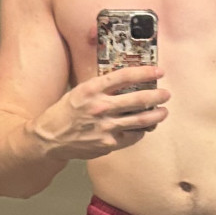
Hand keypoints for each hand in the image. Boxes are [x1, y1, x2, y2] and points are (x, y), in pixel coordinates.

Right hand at [31, 63, 168, 160]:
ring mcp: (105, 127)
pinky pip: (132, 136)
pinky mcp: (108, 144)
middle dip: (157, 96)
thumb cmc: (65, 112)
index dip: (145, 72)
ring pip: (140, 120)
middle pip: (138, 99)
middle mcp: (100, 107)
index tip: (158, 71)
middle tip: (166, 94)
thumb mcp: (79, 91)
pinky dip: (141, 131)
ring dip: (156, 115)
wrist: (50, 138)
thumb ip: (100, 86)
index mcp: (92, 89)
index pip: (124, 76)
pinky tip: (145, 128)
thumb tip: (125, 79)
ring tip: (163, 112)